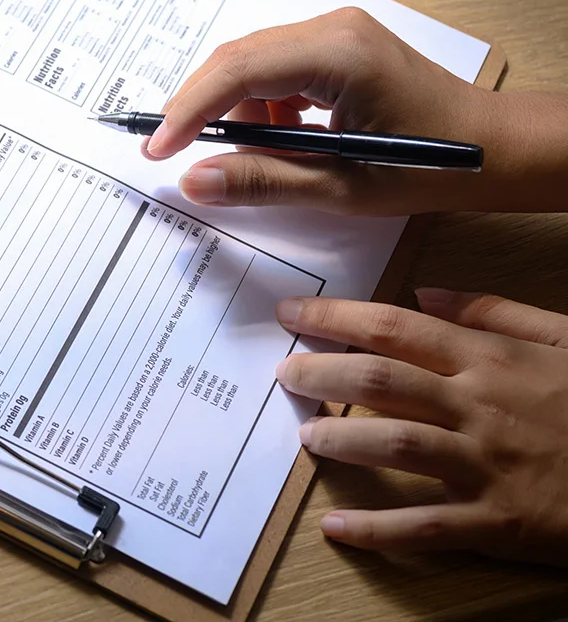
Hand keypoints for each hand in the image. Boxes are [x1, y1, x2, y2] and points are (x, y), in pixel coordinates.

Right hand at [142, 7, 497, 215]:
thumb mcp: (341, 187)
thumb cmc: (432, 168)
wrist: (495, 148)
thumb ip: (262, 181)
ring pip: (253, 65)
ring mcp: (335, 32)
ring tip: (252, 158)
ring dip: (237, 111)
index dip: (189, 110)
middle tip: (172, 152)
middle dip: (202, 108)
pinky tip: (281, 141)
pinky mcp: (337, 45)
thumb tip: (194, 180)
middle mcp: (333, 28)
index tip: (159, 149)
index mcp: (339, 54)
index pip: (239, 70)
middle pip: (238, 60)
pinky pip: (276, 69)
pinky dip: (263, 107)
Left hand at [275, 289, 567, 564]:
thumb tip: (426, 292)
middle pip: (381, 380)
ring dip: (341, 440)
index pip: (395, 328)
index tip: (291, 315)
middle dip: (321, 374)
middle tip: (283, 373)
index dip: (334, 320)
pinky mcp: (501, 522)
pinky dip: (376, 530)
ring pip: (397, 444)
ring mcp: (489, 465)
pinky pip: (427, 527)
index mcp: (492, 359)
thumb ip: (496, 311)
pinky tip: (335, 528)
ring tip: (304, 437)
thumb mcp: (567, 337)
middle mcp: (481, 406)